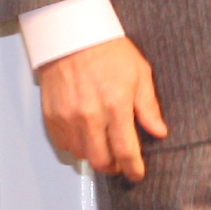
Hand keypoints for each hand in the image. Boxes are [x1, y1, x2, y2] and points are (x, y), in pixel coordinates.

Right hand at [36, 34, 166, 180]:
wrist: (73, 35)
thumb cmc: (107, 49)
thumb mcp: (140, 73)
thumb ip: (148, 107)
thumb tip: (158, 131)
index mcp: (116, 106)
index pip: (126, 152)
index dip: (133, 169)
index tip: (137, 174)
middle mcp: (90, 116)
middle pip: (101, 161)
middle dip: (114, 167)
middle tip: (120, 162)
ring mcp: (68, 118)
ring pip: (82, 155)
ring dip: (94, 155)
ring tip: (103, 144)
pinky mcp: (52, 116)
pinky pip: (64, 144)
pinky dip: (76, 145)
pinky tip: (85, 135)